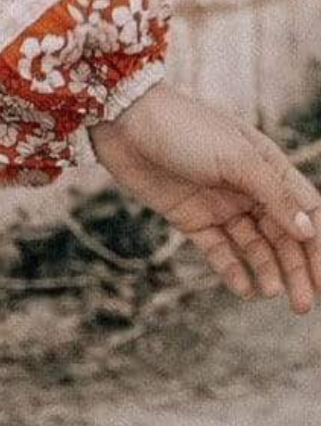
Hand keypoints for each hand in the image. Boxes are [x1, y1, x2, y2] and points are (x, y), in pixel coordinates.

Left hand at [89, 80, 320, 313]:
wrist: (123, 120)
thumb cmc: (184, 128)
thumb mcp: (236, 158)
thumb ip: (274, 195)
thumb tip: (309, 231)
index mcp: (267, 166)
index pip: (306, 210)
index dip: (318, 245)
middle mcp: (248, 188)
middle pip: (282, 235)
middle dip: (295, 268)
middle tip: (302, 305)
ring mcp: (219, 204)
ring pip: (253, 246)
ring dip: (267, 270)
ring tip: (272, 293)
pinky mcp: (191, 218)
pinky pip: (218, 250)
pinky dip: (232, 270)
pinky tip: (244, 289)